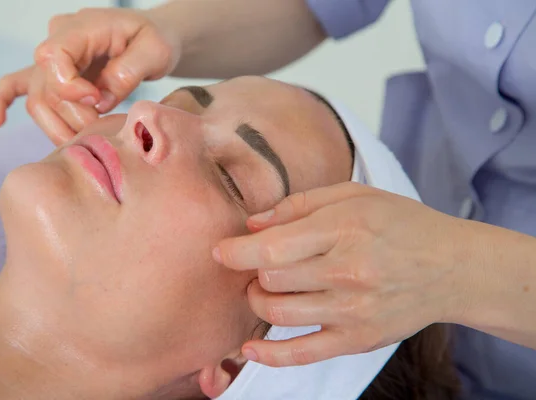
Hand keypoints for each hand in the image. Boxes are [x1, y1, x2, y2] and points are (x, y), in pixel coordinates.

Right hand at [0, 8, 180, 144]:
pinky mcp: (51, 74)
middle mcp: (59, 39)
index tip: (99, 101)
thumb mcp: (155, 51)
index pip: (54, 57)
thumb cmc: (156, 41)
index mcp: (82, 27)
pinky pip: (15, 86)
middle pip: (46, 87)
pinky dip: (1, 102)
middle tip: (101, 131)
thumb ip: (128, 72)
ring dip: (57, 127)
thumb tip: (99, 100)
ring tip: (85, 142)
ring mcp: (52, 58)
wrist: (153, 40)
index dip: (71, 88)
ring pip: (37, 99)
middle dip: (72, 117)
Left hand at [213, 182, 472, 366]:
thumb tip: (252, 225)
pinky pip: (303, 353)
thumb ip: (299, 205)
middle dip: (251, 272)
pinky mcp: (358, 339)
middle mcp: (348, 272)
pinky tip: (250, 348)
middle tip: (255, 264)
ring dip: (258, 300)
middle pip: (270, 279)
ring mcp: (353, 311)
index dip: (236, 252)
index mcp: (344, 229)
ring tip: (264, 288)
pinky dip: (269, 355)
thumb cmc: (401, 224)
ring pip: (278, 313)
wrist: (452, 267)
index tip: (220, 251)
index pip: (272, 248)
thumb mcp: (354, 196)